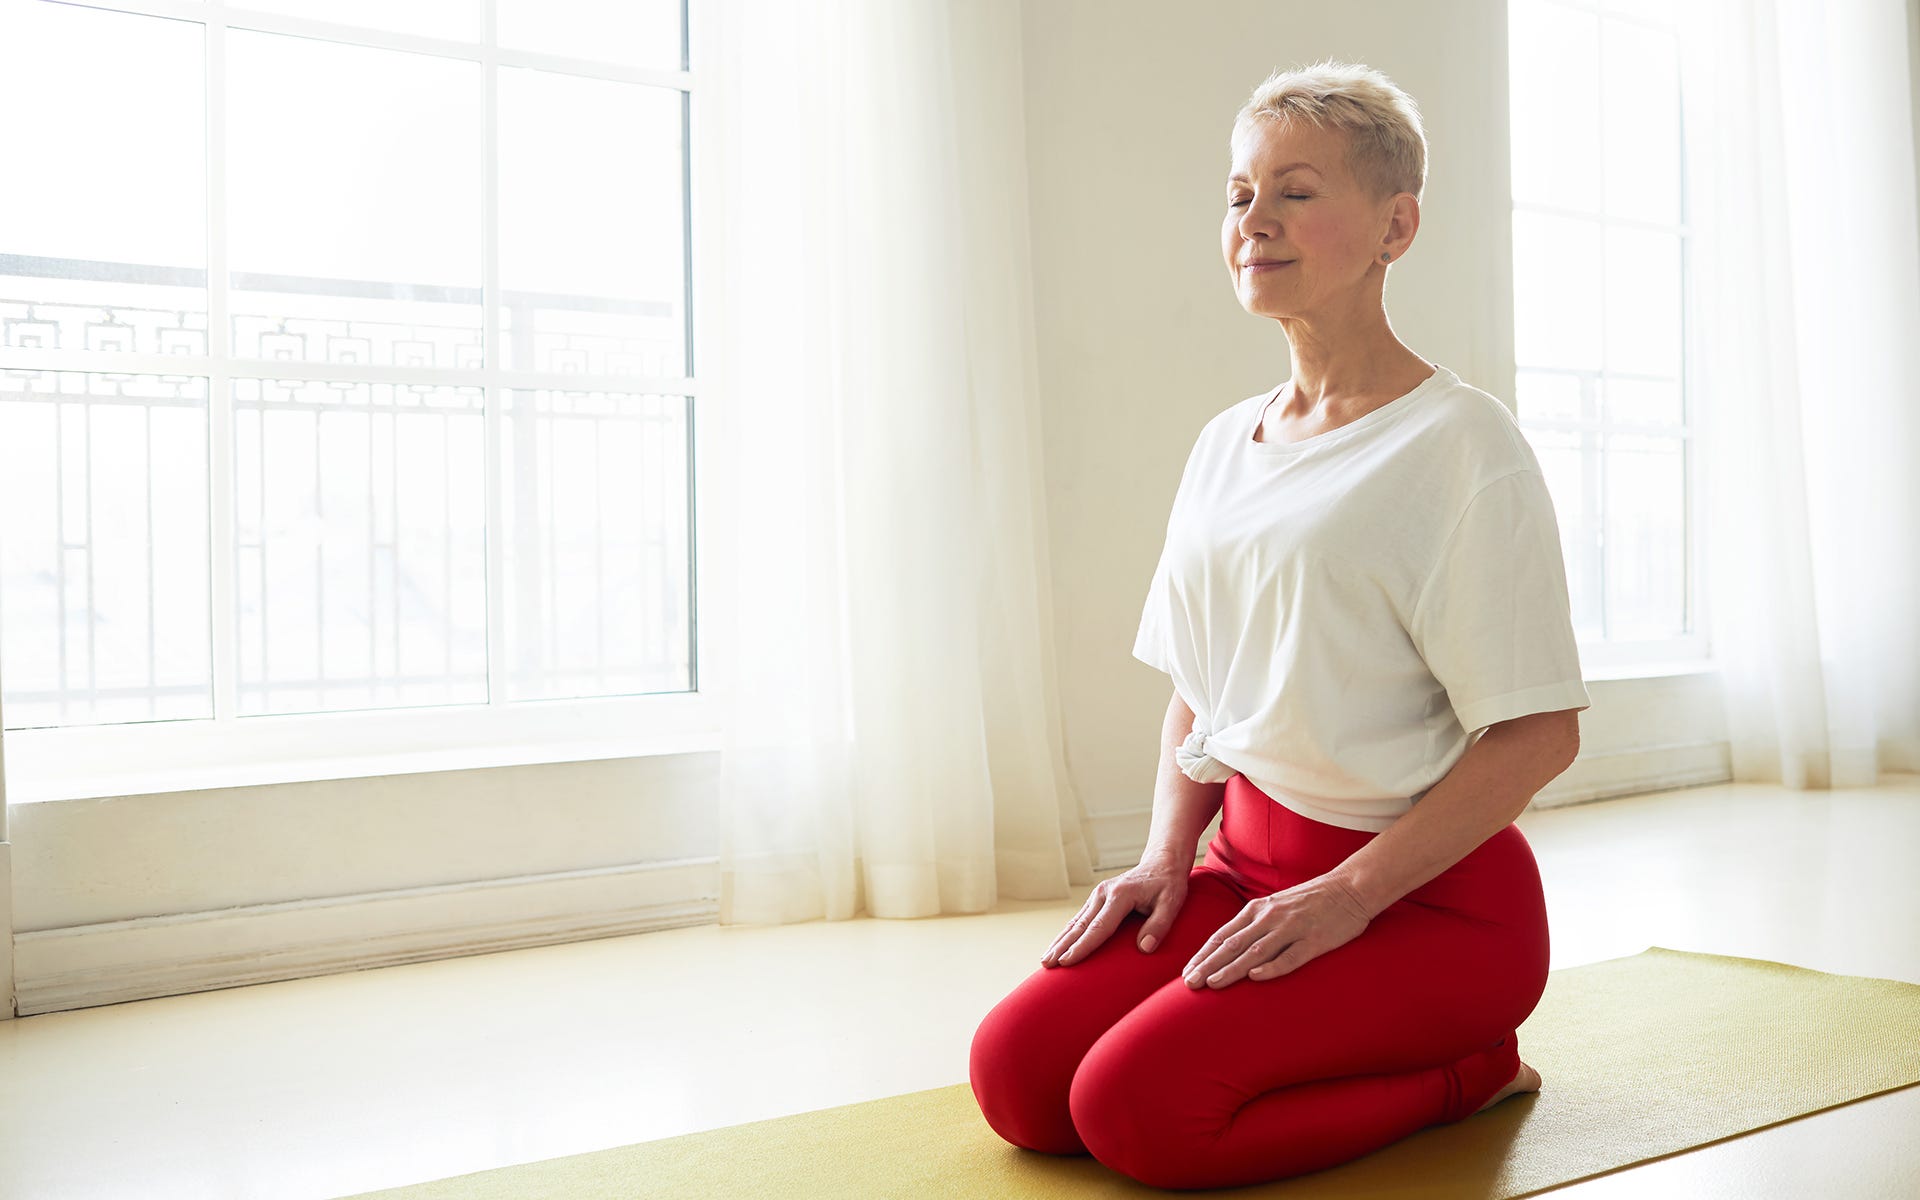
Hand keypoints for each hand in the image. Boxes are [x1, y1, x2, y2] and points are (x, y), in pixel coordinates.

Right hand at [1041, 856, 1189, 966]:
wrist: (1161, 864)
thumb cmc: (1168, 885)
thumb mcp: (1172, 903)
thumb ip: (1159, 925)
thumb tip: (1144, 948)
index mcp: (1120, 895)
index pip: (1098, 926)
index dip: (1082, 946)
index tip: (1067, 962)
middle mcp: (1103, 893)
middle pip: (1079, 925)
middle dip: (1062, 946)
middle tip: (1047, 964)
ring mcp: (1097, 895)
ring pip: (1075, 922)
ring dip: (1059, 941)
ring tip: (1045, 960)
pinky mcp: (1097, 899)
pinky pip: (1079, 919)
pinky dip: (1066, 934)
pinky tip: (1058, 946)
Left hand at [1182, 874, 1372, 988]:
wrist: (1350, 888)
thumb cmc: (1311, 900)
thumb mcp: (1276, 906)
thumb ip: (1255, 924)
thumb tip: (1230, 946)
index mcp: (1258, 910)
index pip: (1222, 935)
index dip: (1203, 955)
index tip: (1186, 972)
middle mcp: (1270, 918)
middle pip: (1232, 944)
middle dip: (1208, 965)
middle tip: (1190, 984)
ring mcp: (1291, 928)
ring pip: (1255, 951)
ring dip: (1232, 969)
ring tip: (1212, 983)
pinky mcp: (1314, 940)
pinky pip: (1290, 956)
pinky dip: (1272, 967)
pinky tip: (1256, 978)